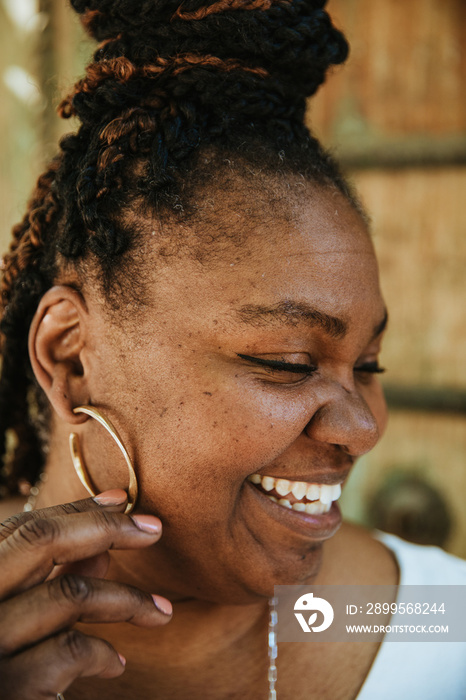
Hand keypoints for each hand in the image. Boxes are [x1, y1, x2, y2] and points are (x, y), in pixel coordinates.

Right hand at [0, 489, 171, 698]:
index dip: (75, 509)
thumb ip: (53, 582)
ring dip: (126, 598)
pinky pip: (69, 651)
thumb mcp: (22, 624)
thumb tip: (102, 545)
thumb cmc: (5, 673)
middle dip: (105, 527)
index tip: (121, 501)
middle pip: (39, 540)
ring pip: (67, 595)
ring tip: (161, 611)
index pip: (22, 527)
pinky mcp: (6, 690)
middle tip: (155, 528)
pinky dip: (104, 654)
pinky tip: (116, 665)